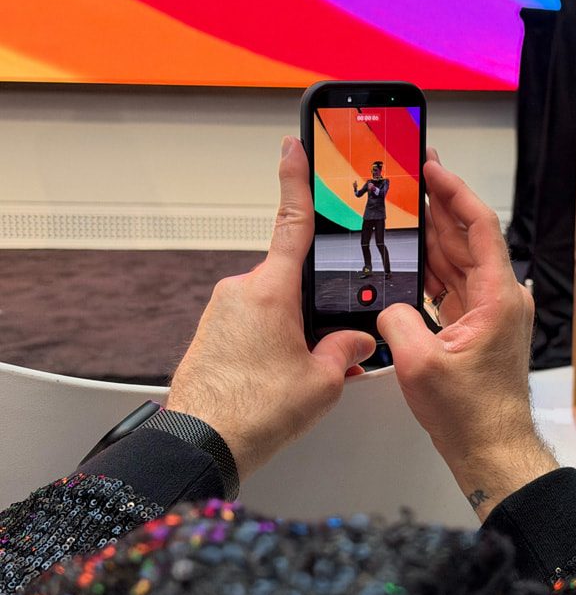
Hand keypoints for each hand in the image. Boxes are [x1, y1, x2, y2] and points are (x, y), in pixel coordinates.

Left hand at [167, 136, 375, 482]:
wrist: (200, 446)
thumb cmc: (252, 413)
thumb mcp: (322, 381)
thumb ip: (346, 350)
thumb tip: (357, 340)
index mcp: (272, 291)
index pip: (291, 221)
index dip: (296, 179)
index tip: (294, 148)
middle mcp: (241, 292)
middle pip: (292, 281)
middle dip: (315, 307)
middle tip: (326, 347)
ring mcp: (222, 312)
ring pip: (274, 307)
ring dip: (294, 331)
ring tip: (299, 375)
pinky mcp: (212, 333)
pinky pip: (253, 325)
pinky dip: (272, 343)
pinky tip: (280, 378)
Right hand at [378, 148, 557, 520]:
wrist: (491, 447)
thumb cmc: (473, 414)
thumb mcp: (420, 364)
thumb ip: (396, 320)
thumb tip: (387, 305)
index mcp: (498, 297)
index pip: (479, 226)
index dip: (454, 192)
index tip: (434, 169)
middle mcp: (500, 298)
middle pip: (466, 238)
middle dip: (437, 208)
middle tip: (411, 182)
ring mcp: (490, 312)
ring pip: (458, 261)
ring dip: (432, 237)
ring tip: (404, 212)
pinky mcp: (477, 326)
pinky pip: (453, 285)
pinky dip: (432, 269)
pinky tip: (410, 259)